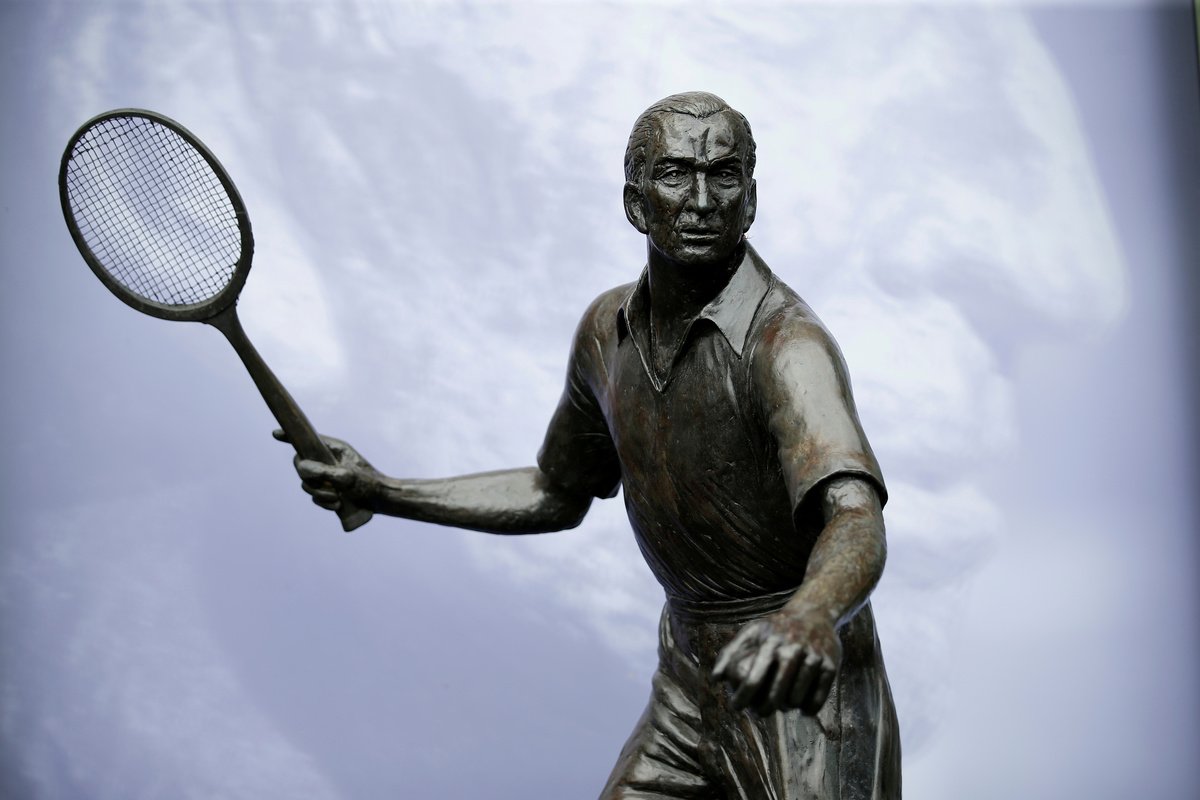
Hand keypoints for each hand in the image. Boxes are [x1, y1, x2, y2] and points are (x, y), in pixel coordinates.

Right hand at [272, 429, 382, 512]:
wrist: (381, 499)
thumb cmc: (368, 483)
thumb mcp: (346, 476)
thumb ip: (322, 471)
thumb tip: (300, 468)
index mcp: (333, 448)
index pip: (307, 440)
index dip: (290, 436)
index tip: (275, 434)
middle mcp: (327, 460)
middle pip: (302, 466)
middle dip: (310, 480)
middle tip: (327, 488)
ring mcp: (327, 476)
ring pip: (307, 484)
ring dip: (319, 494)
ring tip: (336, 499)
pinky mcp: (328, 490)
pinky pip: (315, 497)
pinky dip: (323, 502)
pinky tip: (336, 505)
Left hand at [712, 607, 841, 715]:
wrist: (814, 613)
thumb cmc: (776, 627)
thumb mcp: (751, 631)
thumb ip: (730, 653)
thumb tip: (716, 679)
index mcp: (770, 641)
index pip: (754, 678)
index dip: (743, 698)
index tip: (737, 707)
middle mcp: (793, 648)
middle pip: (776, 694)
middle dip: (763, 709)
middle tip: (758, 712)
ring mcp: (813, 657)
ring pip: (796, 698)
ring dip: (786, 708)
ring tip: (779, 706)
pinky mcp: (831, 665)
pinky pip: (817, 699)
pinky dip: (808, 709)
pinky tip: (800, 708)